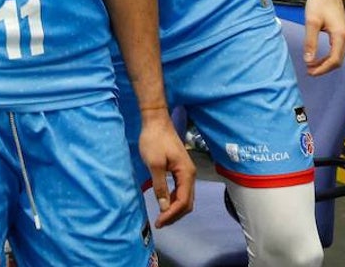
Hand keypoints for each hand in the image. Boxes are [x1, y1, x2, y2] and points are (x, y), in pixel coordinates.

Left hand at [138, 108, 195, 226]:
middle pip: (187, 202)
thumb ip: (160, 186)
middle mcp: (191, 174)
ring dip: (175, 208)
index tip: (159, 221)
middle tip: (160, 223)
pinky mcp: (180, 168)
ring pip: (185, 197)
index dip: (172, 214)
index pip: (183, 201)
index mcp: (186, 173)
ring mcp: (187, 171)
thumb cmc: (154, 140)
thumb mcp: (154, 164)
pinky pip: (181, 189)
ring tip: (162, 216)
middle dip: (175, 214)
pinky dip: (174, 199)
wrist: (156, 120)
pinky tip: (164, 202)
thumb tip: (164, 207)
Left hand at [303, 0, 344, 75]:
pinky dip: (327, 56)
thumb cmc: (320, 2)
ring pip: (338, 55)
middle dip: (324, 68)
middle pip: (338, 60)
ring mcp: (344, 34)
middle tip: (309, 71)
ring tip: (311, 65)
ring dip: (325, 62)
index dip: (322, 69)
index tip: (310, 72)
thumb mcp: (311, 22)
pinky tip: (317, 56)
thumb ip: (310, 42)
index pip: (334, 60)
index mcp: (340, 36)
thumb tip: (308, 59)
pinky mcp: (341, 32)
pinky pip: (337, 49)